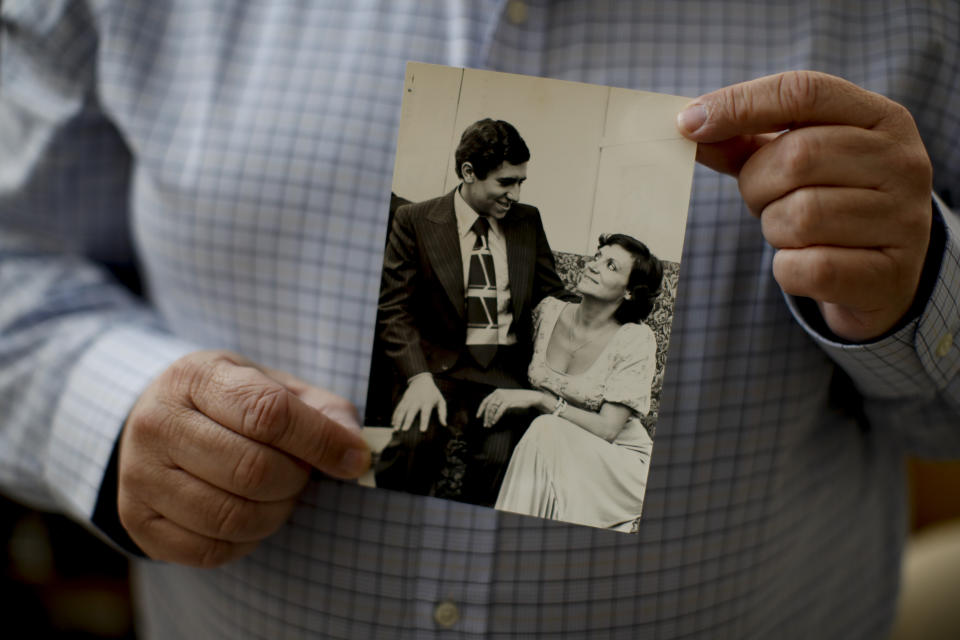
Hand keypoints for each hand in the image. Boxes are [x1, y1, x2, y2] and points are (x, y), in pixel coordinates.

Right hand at [118, 350, 369, 566]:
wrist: (156, 421)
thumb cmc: (227, 403)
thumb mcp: (271, 385)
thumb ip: (321, 410)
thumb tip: (356, 451)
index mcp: (196, 377)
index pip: (269, 413)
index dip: (321, 441)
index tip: (354, 458)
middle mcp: (158, 423)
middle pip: (252, 470)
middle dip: (296, 479)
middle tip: (302, 473)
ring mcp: (140, 475)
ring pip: (232, 516)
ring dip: (276, 513)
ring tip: (279, 494)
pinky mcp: (138, 520)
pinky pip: (210, 550)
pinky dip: (247, 541)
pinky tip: (251, 514)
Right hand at [391, 374, 446, 431]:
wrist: (421, 380)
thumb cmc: (433, 393)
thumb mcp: (441, 401)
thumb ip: (443, 413)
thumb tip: (444, 425)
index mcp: (427, 402)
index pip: (425, 413)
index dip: (424, 422)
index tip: (422, 430)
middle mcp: (417, 401)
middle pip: (411, 412)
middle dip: (408, 421)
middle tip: (405, 430)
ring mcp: (409, 400)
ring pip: (402, 411)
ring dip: (398, 420)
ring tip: (396, 430)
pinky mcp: (403, 400)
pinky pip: (398, 408)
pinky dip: (395, 416)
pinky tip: (392, 424)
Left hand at [477, 389, 549, 427]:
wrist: (529, 397)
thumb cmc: (518, 400)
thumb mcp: (506, 400)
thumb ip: (498, 404)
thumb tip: (490, 413)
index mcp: (496, 392)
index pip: (485, 401)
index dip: (480, 409)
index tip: (478, 417)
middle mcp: (498, 393)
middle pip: (488, 406)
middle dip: (486, 417)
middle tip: (485, 425)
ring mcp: (503, 397)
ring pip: (493, 409)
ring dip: (490, 418)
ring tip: (490, 425)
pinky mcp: (508, 401)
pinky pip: (499, 411)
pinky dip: (496, 417)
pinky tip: (494, 422)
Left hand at [677, 71, 932, 340]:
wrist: (887, 274)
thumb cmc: (831, 202)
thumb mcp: (800, 161)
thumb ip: (745, 141)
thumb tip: (687, 125)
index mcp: (882, 118)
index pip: (803, 92)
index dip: (739, 104)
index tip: (687, 124)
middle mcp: (903, 162)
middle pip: (796, 156)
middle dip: (757, 183)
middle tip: (763, 199)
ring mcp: (903, 219)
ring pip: (801, 216)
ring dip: (774, 228)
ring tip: (792, 231)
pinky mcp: (888, 274)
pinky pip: (807, 268)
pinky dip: (788, 269)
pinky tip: (805, 263)